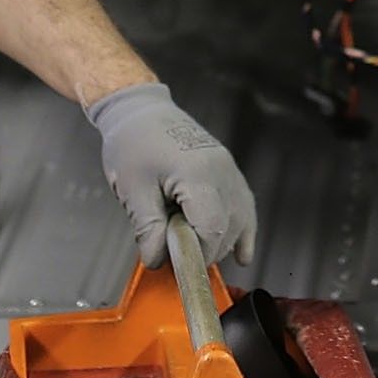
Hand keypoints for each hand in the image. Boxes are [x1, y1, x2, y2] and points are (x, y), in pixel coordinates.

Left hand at [92, 82, 257, 268]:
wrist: (139, 110)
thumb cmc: (133, 142)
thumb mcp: (132, 189)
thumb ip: (148, 228)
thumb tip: (159, 260)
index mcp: (198, 173)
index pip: (211, 229)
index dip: (196, 254)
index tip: (176, 267)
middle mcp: (221, 171)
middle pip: (228, 228)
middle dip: (204, 250)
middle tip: (175, 254)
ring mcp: (229, 170)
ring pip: (240, 220)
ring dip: (220, 242)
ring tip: (192, 245)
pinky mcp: (229, 171)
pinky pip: (245, 208)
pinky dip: (243, 232)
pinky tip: (241, 255)